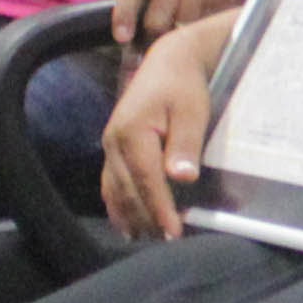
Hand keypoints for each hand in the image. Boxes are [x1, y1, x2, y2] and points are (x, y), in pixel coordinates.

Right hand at [96, 19, 224, 239]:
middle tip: (167, 241)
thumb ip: (186, 144)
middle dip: (146, 218)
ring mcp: (109, 146)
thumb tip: (182, 176)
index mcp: (132, 132)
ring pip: (115, 190)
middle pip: (128, 190)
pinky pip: (110, 183)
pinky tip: (127, 225)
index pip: (146, 180)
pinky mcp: (112, 149)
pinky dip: (117, 205)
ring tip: (148, 238)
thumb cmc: (184, 86)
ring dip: (130, 216)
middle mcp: (113, 141)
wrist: (169, 62)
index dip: (160, 208)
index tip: (174, 232)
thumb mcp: (192, 111)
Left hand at [112, 0, 260, 51]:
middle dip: (157, 39)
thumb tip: (128, 40)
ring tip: (192, 35)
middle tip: (165, 46)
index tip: (122, 38)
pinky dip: (203, 35)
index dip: (124, 16)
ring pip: (180, 30)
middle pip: (155, 22)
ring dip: (184, 39)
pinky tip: (208, 30)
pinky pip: (202, 28)